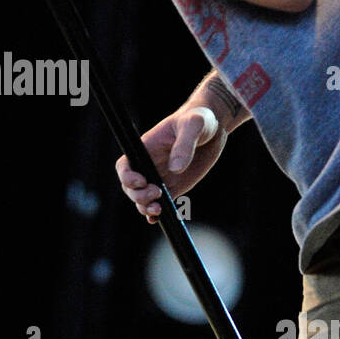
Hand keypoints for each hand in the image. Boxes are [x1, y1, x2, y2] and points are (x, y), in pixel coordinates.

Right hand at [116, 105, 226, 221]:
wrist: (214, 127)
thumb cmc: (199, 119)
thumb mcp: (194, 125)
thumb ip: (185, 144)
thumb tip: (176, 168)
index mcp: (146, 148)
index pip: (125, 166)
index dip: (127, 177)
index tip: (142, 181)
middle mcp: (149, 165)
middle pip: (130, 187)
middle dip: (138, 196)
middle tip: (157, 194)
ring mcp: (161, 177)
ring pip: (143, 199)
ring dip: (146, 208)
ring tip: (160, 210)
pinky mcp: (174, 187)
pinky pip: (162, 204)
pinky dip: (158, 215)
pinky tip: (161, 219)